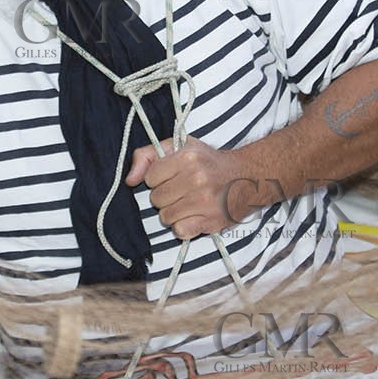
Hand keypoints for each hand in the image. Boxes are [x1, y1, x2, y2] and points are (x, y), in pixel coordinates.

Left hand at [125, 136, 252, 239]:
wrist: (247, 177)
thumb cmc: (208, 162)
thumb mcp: (179, 147)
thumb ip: (147, 155)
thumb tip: (130, 180)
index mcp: (188, 156)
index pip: (150, 177)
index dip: (159, 178)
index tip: (173, 176)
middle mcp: (197, 178)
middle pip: (156, 199)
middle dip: (165, 196)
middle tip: (182, 190)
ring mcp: (205, 202)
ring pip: (165, 217)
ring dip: (173, 212)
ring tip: (189, 202)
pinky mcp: (211, 221)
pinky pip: (179, 231)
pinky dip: (183, 227)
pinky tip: (194, 216)